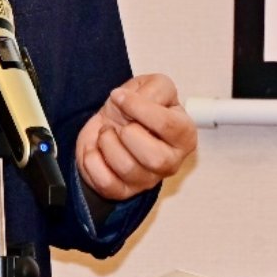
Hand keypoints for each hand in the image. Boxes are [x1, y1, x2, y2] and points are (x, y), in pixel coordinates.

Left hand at [75, 73, 197, 201]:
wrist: (111, 123)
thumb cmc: (136, 108)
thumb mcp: (152, 85)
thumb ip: (153, 89)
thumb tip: (129, 100)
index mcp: (184, 135)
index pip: (167, 125)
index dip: (139, 108)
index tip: (121, 97)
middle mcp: (170, 162)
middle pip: (155, 158)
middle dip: (128, 133)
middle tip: (120, 122)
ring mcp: (147, 180)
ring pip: (127, 168)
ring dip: (107, 142)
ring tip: (107, 133)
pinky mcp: (122, 191)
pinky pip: (106, 183)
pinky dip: (93, 160)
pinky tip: (96, 149)